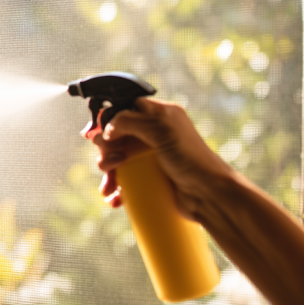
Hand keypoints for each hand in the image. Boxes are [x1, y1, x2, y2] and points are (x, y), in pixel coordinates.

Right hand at [86, 97, 235, 220]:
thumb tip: (107, 128)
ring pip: (116, 158)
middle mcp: (154, 134)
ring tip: (110, 184)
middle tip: (109, 161)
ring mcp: (150, 157)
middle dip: (105, 149)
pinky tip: (113, 196)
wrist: (209, 195)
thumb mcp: (160, 131)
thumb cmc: (191, 159)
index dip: (107, 118)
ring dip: (107, 171)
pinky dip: (115, 188)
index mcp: (159, 116)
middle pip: (116, 134)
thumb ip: (130, 120)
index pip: (125, 108)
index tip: (94, 132)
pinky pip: (124, 179)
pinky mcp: (149, 178)